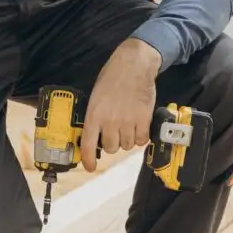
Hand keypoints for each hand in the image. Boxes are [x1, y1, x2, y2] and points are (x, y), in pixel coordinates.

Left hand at [80, 38, 160, 171]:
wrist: (134, 65)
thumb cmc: (112, 76)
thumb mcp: (96, 95)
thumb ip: (96, 115)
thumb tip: (97, 133)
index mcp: (94, 115)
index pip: (89, 144)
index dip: (88, 159)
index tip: (90, 167)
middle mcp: (110, 122)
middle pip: (111, 148)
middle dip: (112, 143)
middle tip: (115, 132)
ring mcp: (128, 122)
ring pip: (126, 146)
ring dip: (127, 140)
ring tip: (128, 126)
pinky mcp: (144, 120)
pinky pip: (142, 140)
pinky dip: (140, 137)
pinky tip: (139, 127)